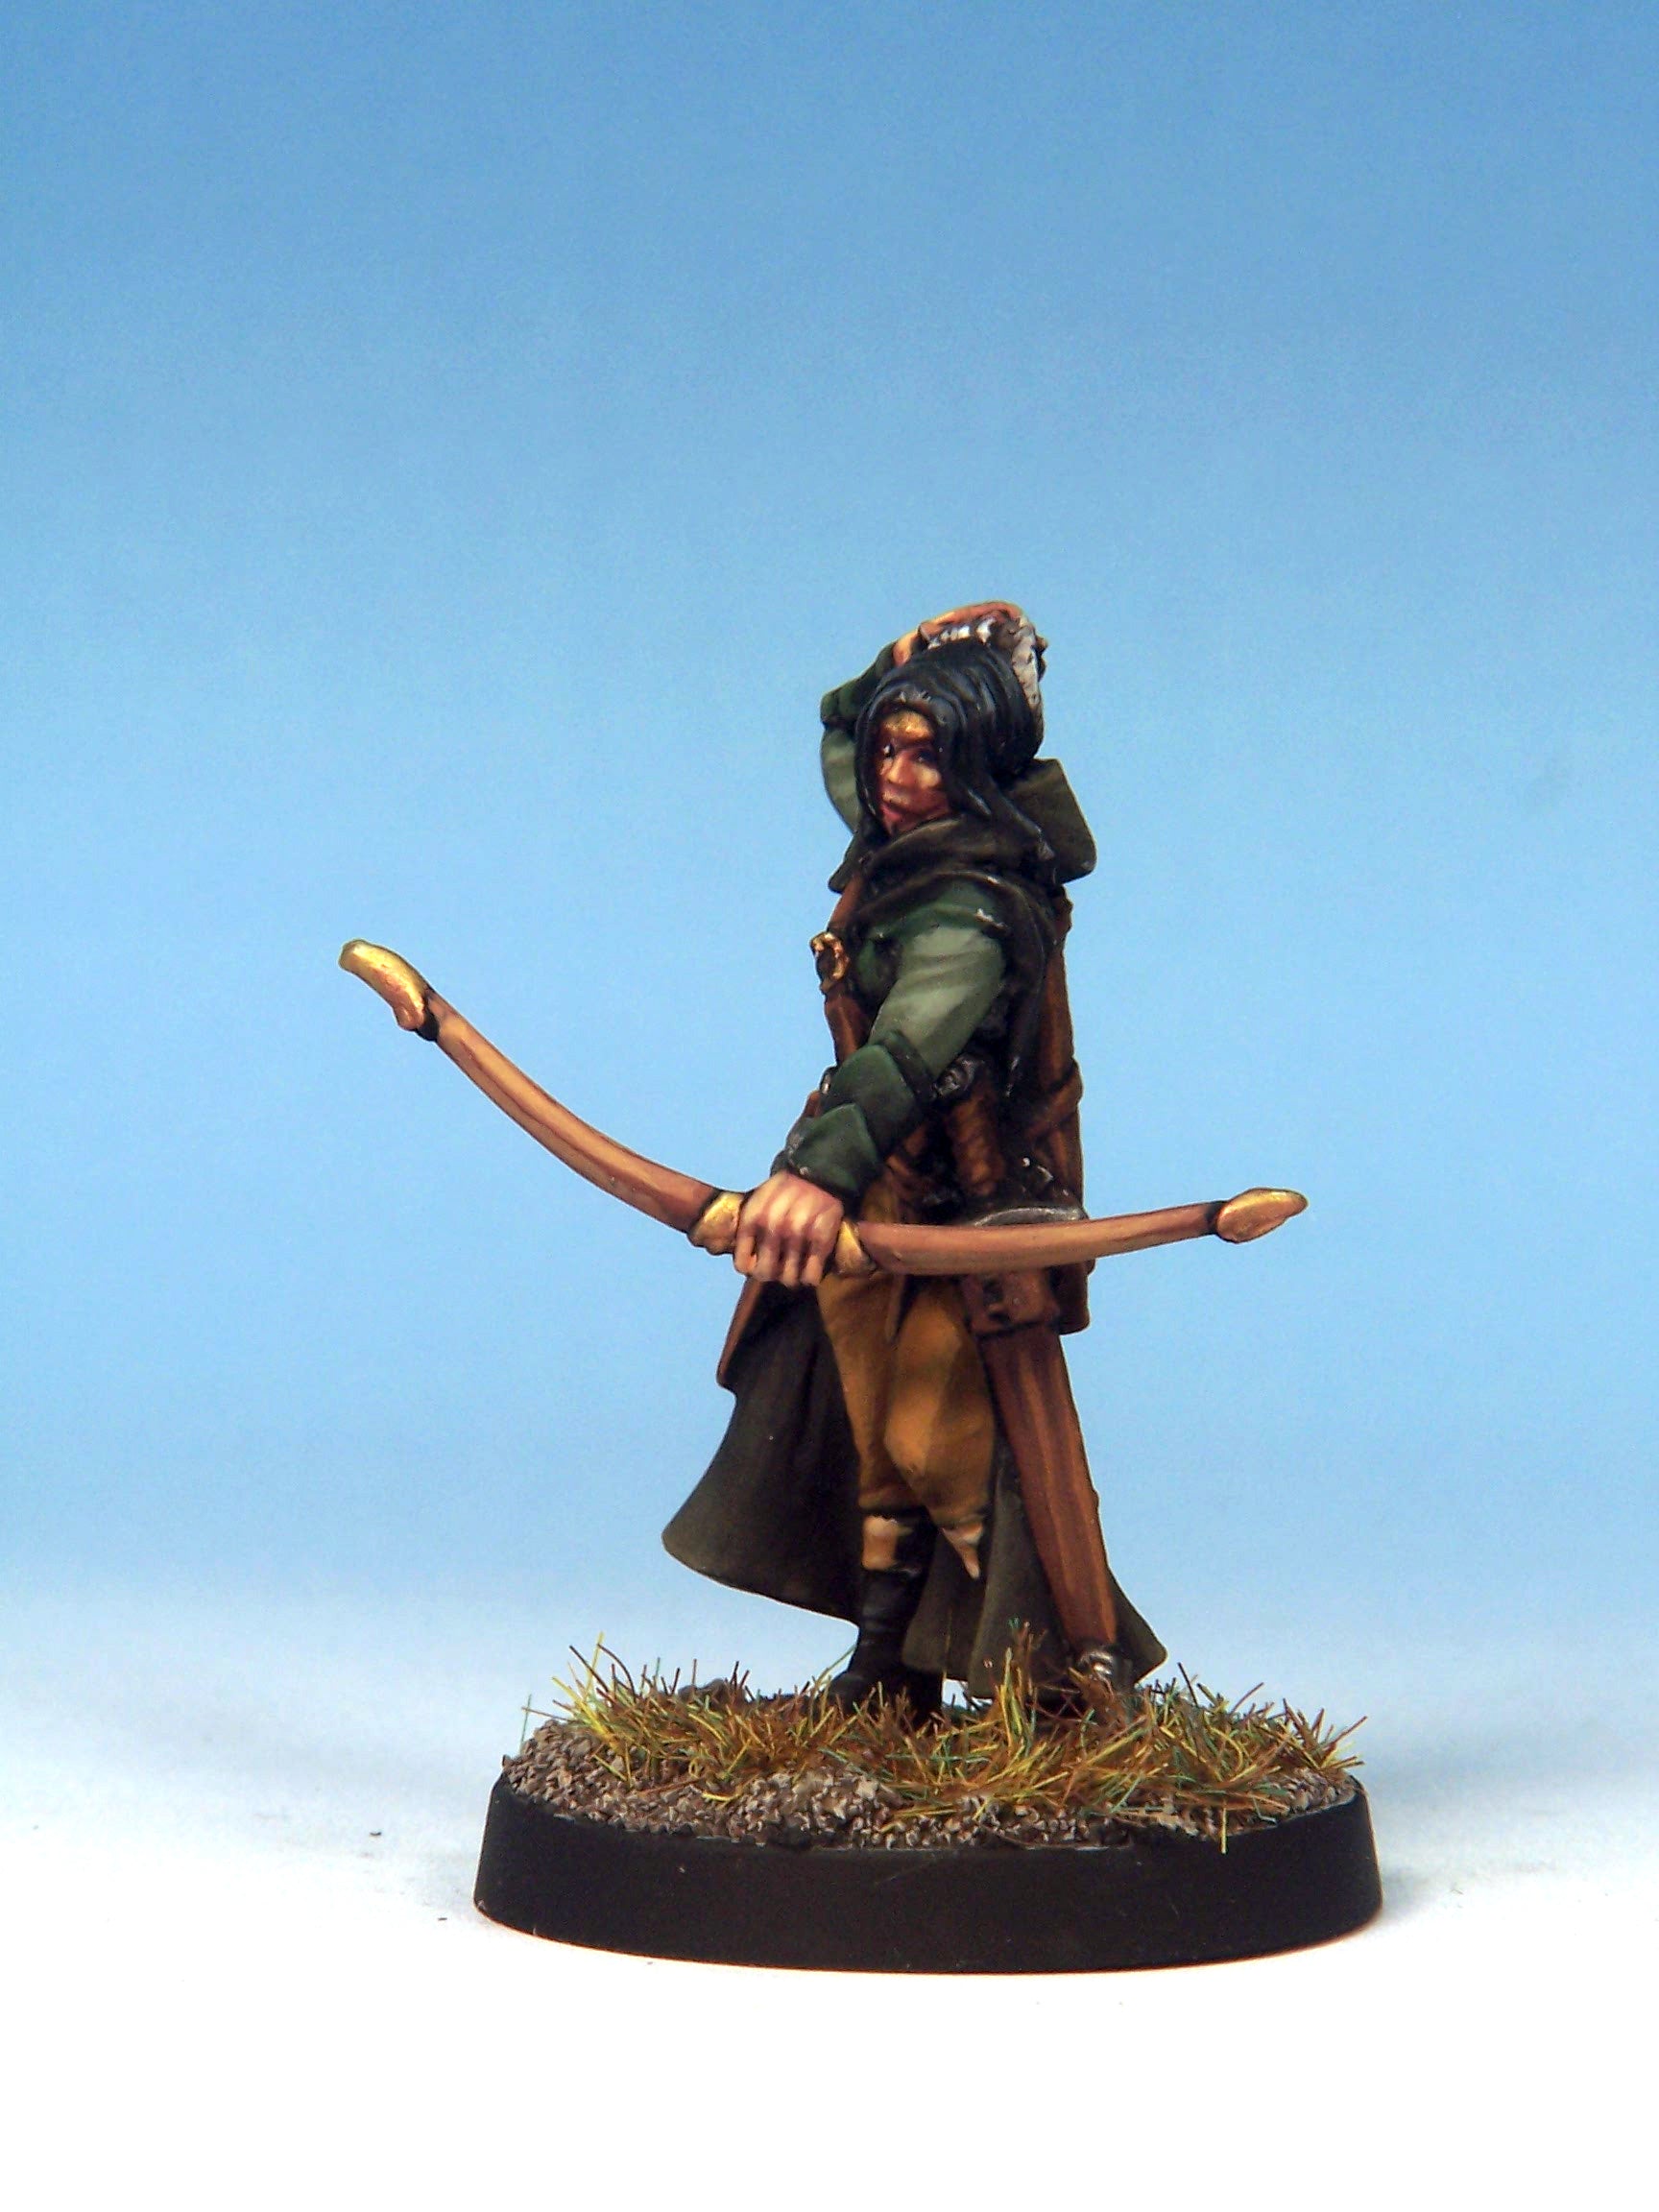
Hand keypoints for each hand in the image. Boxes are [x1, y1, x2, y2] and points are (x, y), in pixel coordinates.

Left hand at [733, 1173, 844, 1287]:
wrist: (820, 1174)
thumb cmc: (785, 1192)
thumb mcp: (758, 1200)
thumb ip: (748, 1228)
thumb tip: (745, 1263)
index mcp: (754, 1217)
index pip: (743, 1264)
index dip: (750, 1268)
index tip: (759, 1264)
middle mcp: (774, 1226)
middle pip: (765, 1274)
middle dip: (771, 1274)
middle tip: (779, 1267)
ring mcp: (799, 1233)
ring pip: (789, 1279)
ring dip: (793, 1276)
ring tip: (797, 1265)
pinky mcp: (822, 1238)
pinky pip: (811, 1276)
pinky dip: (812, 1276)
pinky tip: (812, 1265)